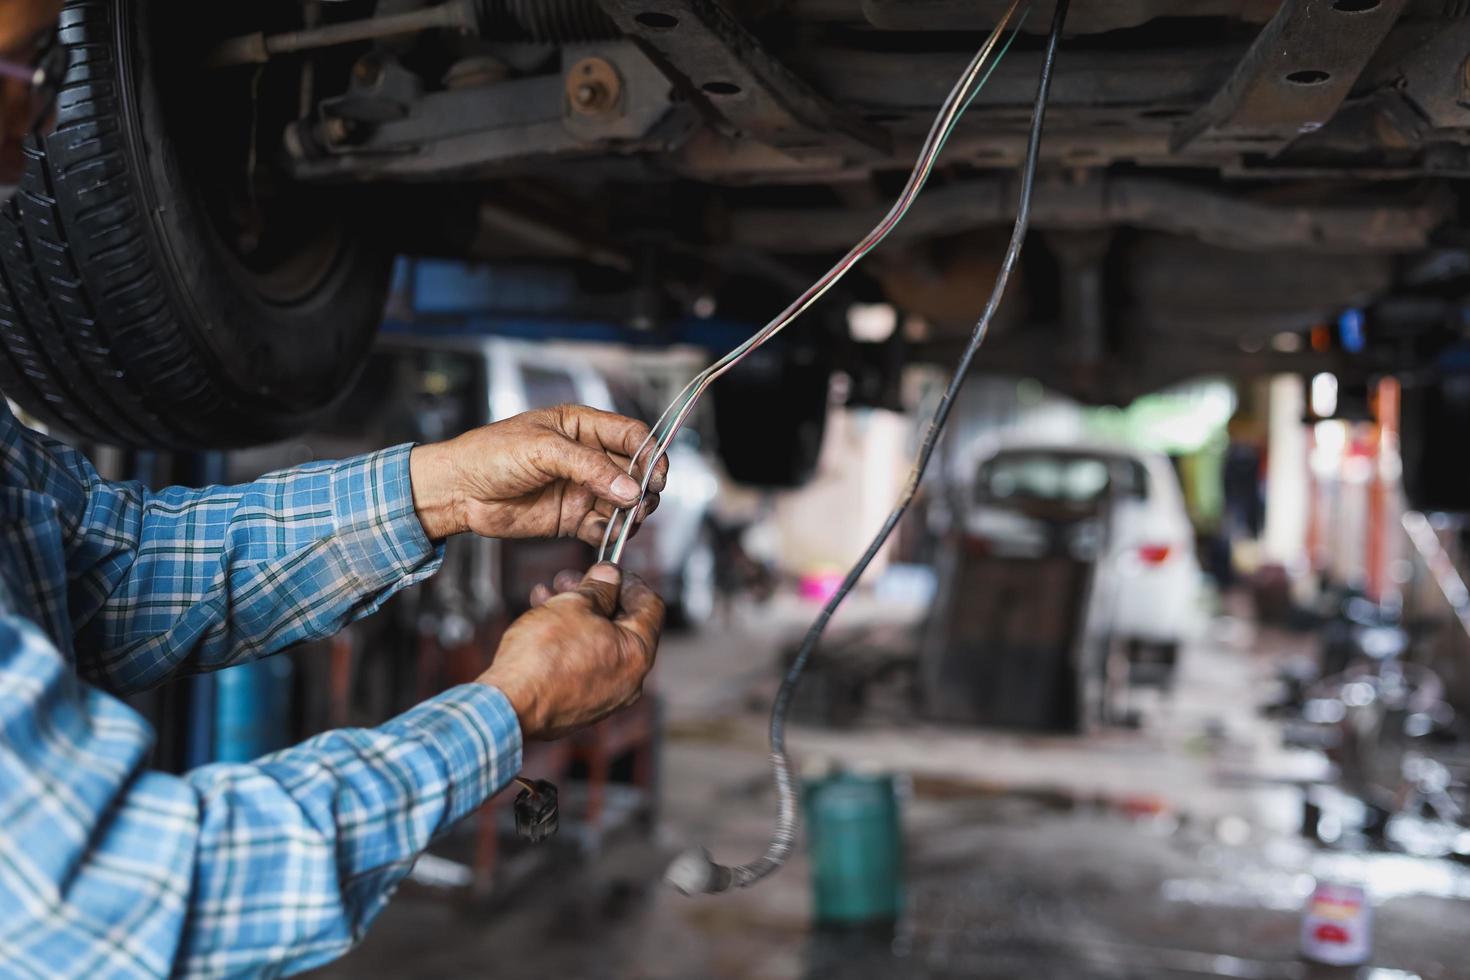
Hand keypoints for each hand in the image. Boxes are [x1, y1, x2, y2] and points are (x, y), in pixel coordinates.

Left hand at [409, 405, 668, 545]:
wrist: (457, 491)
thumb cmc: (489, 455)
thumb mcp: (542, 450)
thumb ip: (589, 467)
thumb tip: (629, 489)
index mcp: (582, 427)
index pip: (632, 435)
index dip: (651, 454)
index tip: (656, 477)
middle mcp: (587, 457)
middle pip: (634, 471)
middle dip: (644, 489)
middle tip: (641, 505)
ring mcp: (581, 488)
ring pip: (624, 502)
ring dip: (631, 514)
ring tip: (626, 522)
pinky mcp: (571, 517)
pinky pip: (603, 527)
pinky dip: (611, 533)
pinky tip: (606, 535)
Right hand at [479, 563, 664, 740]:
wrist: (510, 705)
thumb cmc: (543, 656)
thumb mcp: (574, 604)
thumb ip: (599, 587)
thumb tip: (609, 577)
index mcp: (638, 654)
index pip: (650, 606)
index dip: (629, 582)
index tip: (608, 571)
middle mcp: (629, 680)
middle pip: (622, 625)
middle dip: (595, 596)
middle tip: (569, 580)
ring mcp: (606, 697)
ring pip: (598, 644)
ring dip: (576, 615)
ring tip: (547, 596)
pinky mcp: (581, 706)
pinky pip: (584, 665)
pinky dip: (569, 642)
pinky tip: (543, 623)